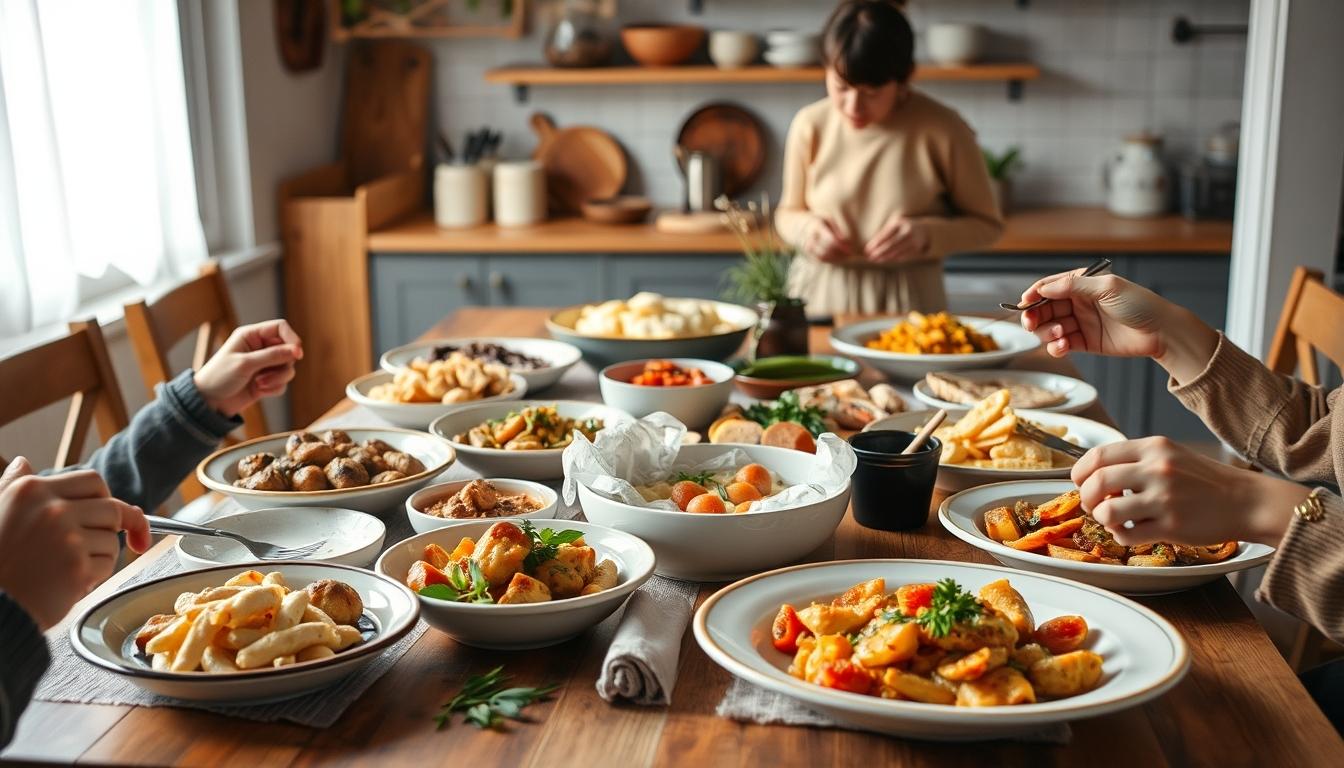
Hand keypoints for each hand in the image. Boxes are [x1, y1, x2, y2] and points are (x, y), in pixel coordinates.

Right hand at [0, 459, 151, 629]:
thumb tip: (24, 464)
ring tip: (66, 568)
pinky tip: (68, 583)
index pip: (93, 481)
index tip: (113, 513)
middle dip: (112, 528)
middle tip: (96, 545)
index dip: (107, 497)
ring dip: (98, 556)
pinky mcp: (77, 568)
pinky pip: (107, 565)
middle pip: (112, 509)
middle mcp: (52, 510)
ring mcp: (67, 538)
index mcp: (32, 491)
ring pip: (112, 539)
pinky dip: (95, 576)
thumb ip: (12, 485)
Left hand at [194, 320, 302, 416]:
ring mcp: (265, 365)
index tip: (297, 354)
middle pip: (288, 350)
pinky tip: (259, 390)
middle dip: (283, 364)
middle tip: (270, 374)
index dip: (292, 338)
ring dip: (278, 378)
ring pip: (288, 368)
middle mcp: (260, 348)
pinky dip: (274, 388)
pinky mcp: (267, 381)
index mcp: (251, 336)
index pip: (280, 328)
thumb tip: (297, 350)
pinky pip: (283, 383)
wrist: (209, 402)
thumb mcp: (245, 364)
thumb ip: (272, 355)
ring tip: (260, 384)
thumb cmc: (219, 377)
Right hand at [801, 216, 852, 262]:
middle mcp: (810, 238)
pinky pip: (820, 260)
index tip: (851, 250)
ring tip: (846, 256)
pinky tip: (838, 258)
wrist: (795, 225)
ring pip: (824, 258)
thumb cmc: (817, 220)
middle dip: (841, 254)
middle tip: (851, 254)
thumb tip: (846, 242)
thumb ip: (837, 230)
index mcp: (816, 226)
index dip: (842, 247)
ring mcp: (807, 248)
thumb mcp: (827, 219)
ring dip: (836, 259)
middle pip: (828, 251)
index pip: (831, 241)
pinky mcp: (807, 254)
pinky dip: (830, 261)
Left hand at [863, 213, 927, 263]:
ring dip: (885, 257)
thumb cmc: (903, 227)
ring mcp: (913, 240)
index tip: (867, 250)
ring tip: (876, 260)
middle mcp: (907, 231)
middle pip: (891, 245)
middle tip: (870, 258)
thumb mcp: (894, 225)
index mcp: (899, 223)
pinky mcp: (916, 248)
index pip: (885, 235)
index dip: (875, 243)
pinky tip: (885, 259)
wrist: (924, 229)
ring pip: (896, 252)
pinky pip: (903, 255)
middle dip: (879, 252)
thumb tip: (871, 246)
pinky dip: (893, 258)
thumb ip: (884, 233)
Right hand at [1019, 272, 1218, 383]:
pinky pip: (1061, 345)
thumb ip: (1073, 286)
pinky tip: (1063, 346)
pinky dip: (1057, 347)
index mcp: (1083, 284)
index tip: (1023, 303)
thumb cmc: (1140, 304)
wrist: (1161, 332)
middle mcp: (1078, 302)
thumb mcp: (1106, 288)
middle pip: (1045, 308)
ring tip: (1060, 335)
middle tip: (1031, 324)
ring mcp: (1081, 323)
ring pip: (1050, 327)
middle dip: (1035, 316)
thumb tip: (1044, 288)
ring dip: (1047, 332)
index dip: (1034, 294)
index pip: (1050, 286)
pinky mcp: (1085, 343)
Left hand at [1071, 437, 1304, 547]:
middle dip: (1086, 498)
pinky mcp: (1171, 526)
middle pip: (1097, 482)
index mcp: (1153, 448)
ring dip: (1102, 519)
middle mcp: (1157, 469)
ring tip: (1113, 520)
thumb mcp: (1171, 455)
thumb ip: (1136, 461)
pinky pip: (1127, 535)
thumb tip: (1095, 475)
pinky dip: (1121, 536)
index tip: (1081, 482)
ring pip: (1107, 512)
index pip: (1098, 455)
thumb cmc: (1204, 481)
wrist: (1246, 501)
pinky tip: (1131, 532)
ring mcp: (1164, 498)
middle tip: (1093, 506)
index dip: (1080, 471)